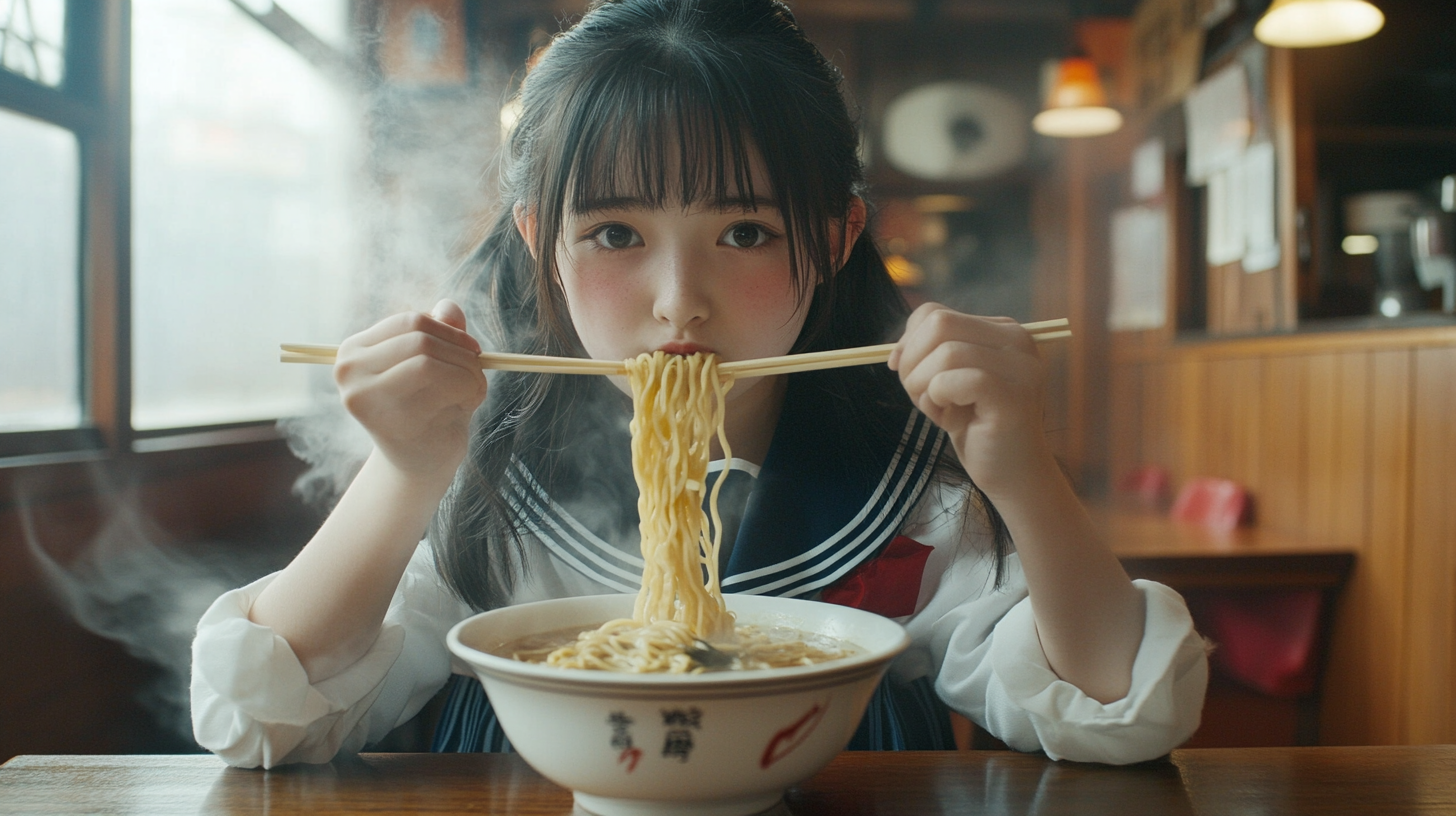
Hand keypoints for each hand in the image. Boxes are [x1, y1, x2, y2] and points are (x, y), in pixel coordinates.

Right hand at [334, 300, 487, 484]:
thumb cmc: (428, 406)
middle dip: (461, 352)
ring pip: (428, 361)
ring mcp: (366, 399)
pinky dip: (468, 392)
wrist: (420, 463)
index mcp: (354, 351)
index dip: (449, 330)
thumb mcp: (434, 363)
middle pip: (420, 339)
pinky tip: (467, 407)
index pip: (409, 322)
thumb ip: (441, 332)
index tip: (472, 348)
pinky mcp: (390, 423)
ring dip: (467, 372)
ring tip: (474, 390)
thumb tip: (449, 307)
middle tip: (479, 370)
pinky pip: (443, 389)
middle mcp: (349, 372)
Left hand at [888, 302, 1052, 499]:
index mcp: (1003, 330)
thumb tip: (894, 353)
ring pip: (944, 352)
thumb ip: (930, 356)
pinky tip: (949, 419)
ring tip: (938, 411)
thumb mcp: (950, 381)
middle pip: (938, 324)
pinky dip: (936, 399)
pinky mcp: (1013, 396)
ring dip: (923, 386)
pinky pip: (952, 380)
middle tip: (921, 396)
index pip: (935, 313)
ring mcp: (1019, 366)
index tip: (905, 372)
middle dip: (912, 362)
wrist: (1014, 474)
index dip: (908, 342)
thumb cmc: (979, 428)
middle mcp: (1017, 340)